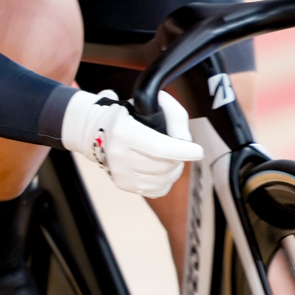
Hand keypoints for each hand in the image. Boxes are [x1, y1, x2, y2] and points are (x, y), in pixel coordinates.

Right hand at [60, 89, 202, 196]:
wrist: (96, 131)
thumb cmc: (127, 116)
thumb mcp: (148, 104)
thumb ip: (174, 114)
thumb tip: (187, 139)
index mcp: (124, 132)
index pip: (159, 147)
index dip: (182, 151)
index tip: (197, 151)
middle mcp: (119, 155)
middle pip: (165, 165)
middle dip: (179, 158)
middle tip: (179, 149)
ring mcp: (120, 173)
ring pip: (163, 180)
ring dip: (174, 169)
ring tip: (169, 158)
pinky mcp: (124, 185)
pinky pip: (157, 190)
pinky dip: (165, 181)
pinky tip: (161, 170)